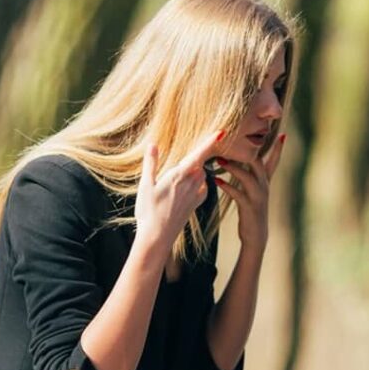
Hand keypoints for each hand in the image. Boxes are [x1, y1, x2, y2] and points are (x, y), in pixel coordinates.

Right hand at [135, 130, 224, 254]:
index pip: (199, 155)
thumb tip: (152, 144)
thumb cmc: (148, 211)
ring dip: (196, 170)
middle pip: (201, 163)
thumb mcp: (145, 185)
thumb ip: (151, 163)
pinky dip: (199, 183)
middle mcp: (191, 183)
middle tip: (190, 155)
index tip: (222, 132)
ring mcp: (195, 194)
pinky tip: (189, 186)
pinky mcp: (197, 203)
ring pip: (202, 174)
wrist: (157, 237)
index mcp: (179, 175)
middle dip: (198, 157)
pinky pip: (203, 187)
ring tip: (182, 174)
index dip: (210, 142)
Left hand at [214, 133, 285, 250]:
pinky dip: (226, 186)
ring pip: (246, 176)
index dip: (278, 148)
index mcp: (266, 181)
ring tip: (219, 160)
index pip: (274, 161)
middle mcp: (264, 186)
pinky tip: (216, 180)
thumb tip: (241, 162)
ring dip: (232, 167)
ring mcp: (258, 196)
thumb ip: (251, 177)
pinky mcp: (249, 206)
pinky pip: (237, 193)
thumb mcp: (255, 192)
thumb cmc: (252, 210)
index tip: (283, 134)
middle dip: (248, 151)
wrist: (256, 234)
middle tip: (234, 140)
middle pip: (258, 163)